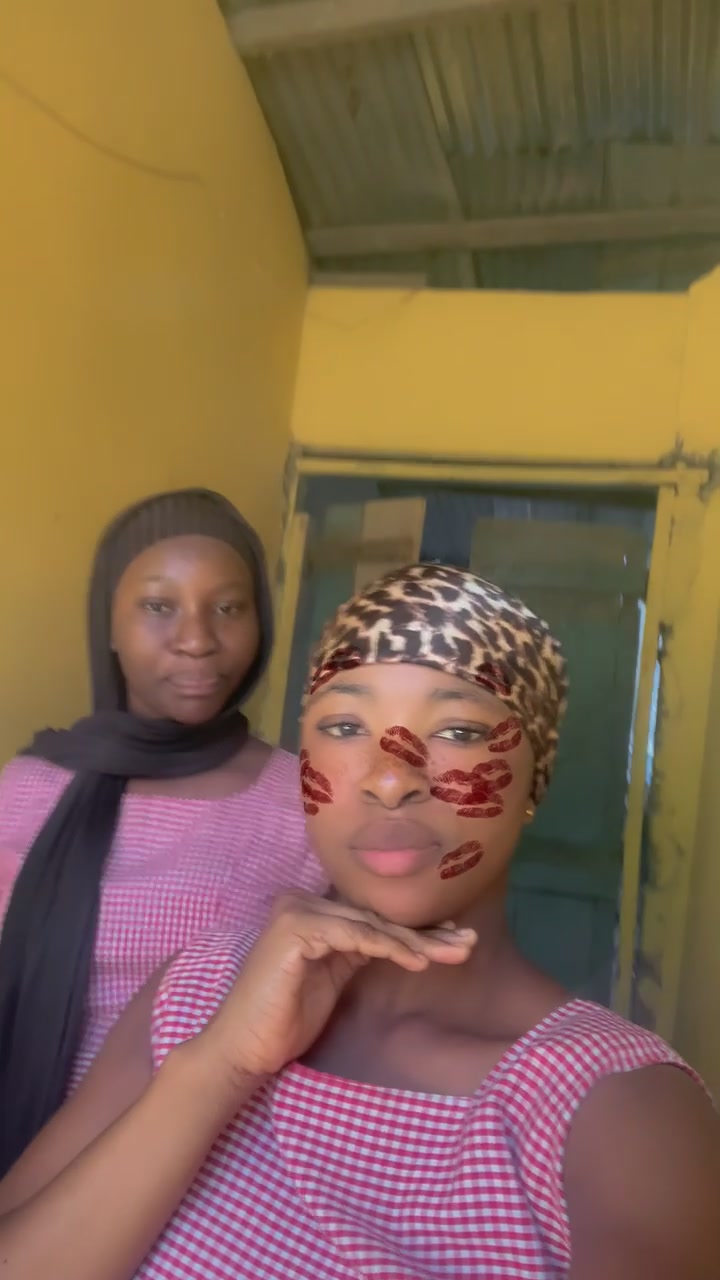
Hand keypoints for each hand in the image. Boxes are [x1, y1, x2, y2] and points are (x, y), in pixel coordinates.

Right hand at [198, 892, 475, 1081]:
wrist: (243, 1049)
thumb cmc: (285, 1020)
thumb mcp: (333, 977)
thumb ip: (359, 952)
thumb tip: (408, 940)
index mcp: (310, 911)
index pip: (371, 916)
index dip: (416, 927)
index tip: (456, 938)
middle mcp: (301, 902)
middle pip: (375, 917)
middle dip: (425, 932)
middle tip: (468, 943)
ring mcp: (296, 912)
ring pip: (370, 924)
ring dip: (416, 941)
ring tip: (453, 953)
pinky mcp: (295, 929)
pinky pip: (355, 936)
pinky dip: (388, 947)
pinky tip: (418, 961)